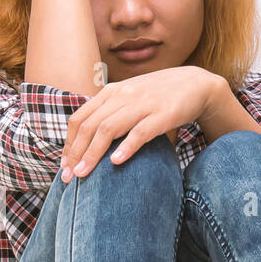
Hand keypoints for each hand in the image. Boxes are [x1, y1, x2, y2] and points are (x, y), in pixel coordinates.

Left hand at [60, 67, 225, 180]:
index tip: (64, 166)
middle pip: (90, 125)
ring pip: (108, 128)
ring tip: (83, 174)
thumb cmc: (158, 97)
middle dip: (76, 153)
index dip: (69, 143)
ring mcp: (142, 103)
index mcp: (111, 92)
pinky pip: (140, 131)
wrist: (196, 85)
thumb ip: (109, 113)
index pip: (80, 118)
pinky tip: (116, 162)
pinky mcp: (163, 114)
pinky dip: (126, 147)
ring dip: (92, 153)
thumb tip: (84, 141)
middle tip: (68, 177)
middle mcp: (123, 94)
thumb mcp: (129, 98)